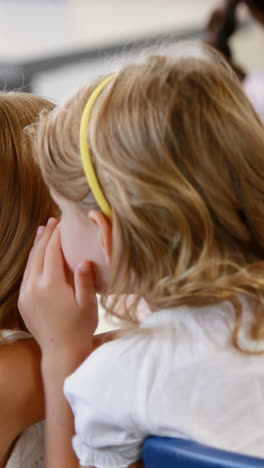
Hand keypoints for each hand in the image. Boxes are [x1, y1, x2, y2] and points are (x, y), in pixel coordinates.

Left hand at [18, 218, 97, 355]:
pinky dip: (32, 261)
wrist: (61, 353)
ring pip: (30, 263)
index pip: (52, 252)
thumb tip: (84, 259)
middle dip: (45, 235)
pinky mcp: (23, 302)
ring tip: (43, 231)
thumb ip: (85, 281)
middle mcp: (34, 287)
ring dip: (36, 246)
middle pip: (38, 254)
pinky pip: (27, 274)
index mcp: (50, 285)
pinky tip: (37, 256)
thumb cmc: (79, 328)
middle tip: (53, 220)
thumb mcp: (88, 305)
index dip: (57, 235)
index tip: (63, 222)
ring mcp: (26, 294)